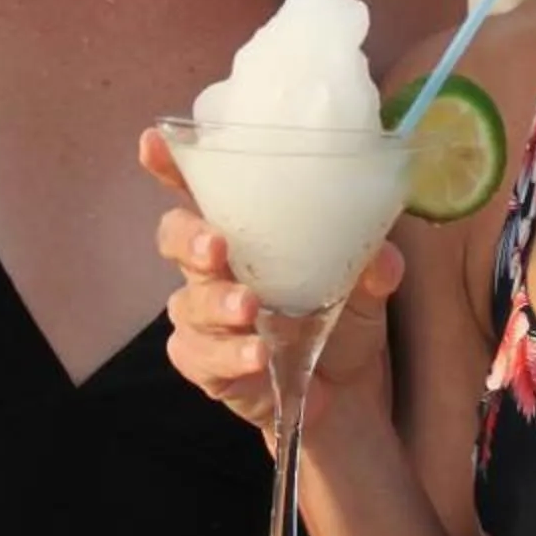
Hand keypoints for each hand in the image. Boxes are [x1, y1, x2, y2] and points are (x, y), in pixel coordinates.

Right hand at [142, 129, 403, 434]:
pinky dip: (229, 355)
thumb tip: (381, 257)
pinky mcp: (208, 364)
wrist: (347, 393)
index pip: (198, 188)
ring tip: (249, 309)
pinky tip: (256, 357)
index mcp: (245, 230)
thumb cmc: (342, 317)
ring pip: (187, 302)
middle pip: (174, 238)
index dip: (170, 164)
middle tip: (216, 245)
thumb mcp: (367, 285)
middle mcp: (214, 267)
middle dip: (189, 238)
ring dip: (216, 303)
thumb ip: (373, 268)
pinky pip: (201, 356)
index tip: (154, 142)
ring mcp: (206, 317)